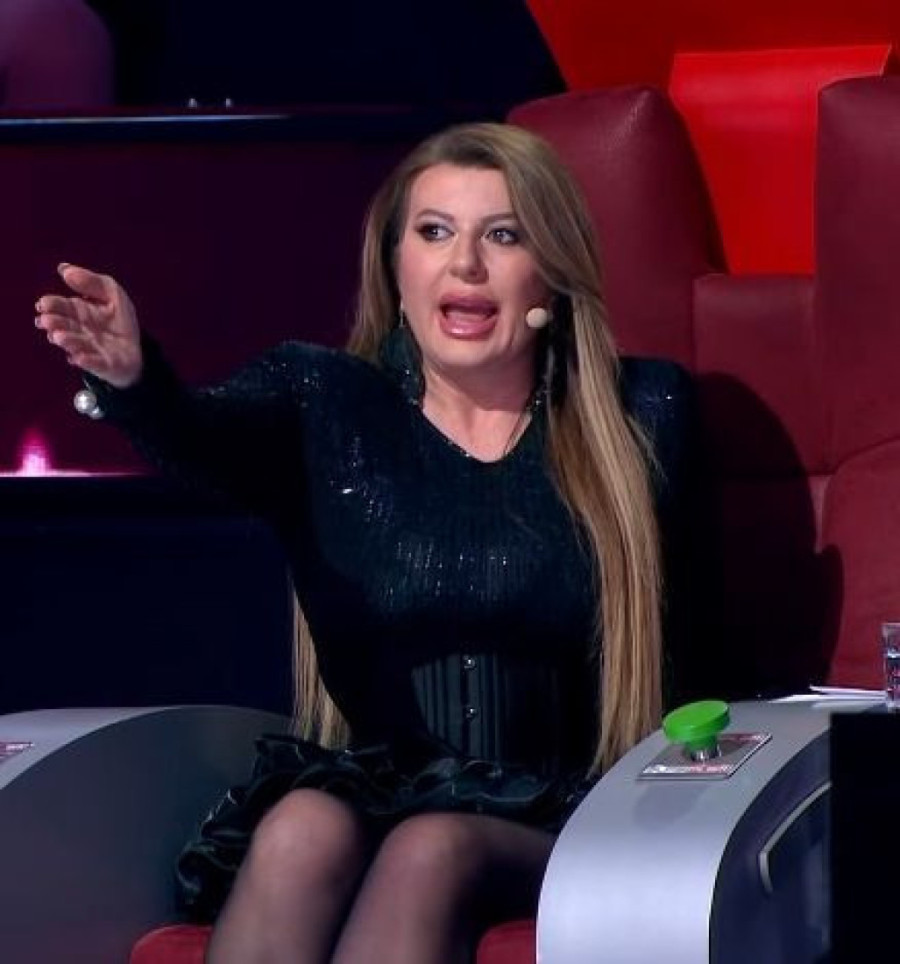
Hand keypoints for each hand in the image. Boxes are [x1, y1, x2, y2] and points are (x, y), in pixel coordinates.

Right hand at [35, 263, 142, 388]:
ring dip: (67, 341)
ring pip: (75, 345)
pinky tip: (78, 358)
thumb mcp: (111, 293)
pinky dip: (86, 361)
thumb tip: (63, 268)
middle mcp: (79, 331)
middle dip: (54, 323)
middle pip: (63, 326)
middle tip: (47, 321)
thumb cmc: (119, 319)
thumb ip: (91, 281)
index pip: (61, 307)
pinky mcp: (103, 365)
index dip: (51, 305)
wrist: (136, 348)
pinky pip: (94, 364)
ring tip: (60, 337)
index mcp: (78, 312)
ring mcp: (89, 349)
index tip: (43, 305)